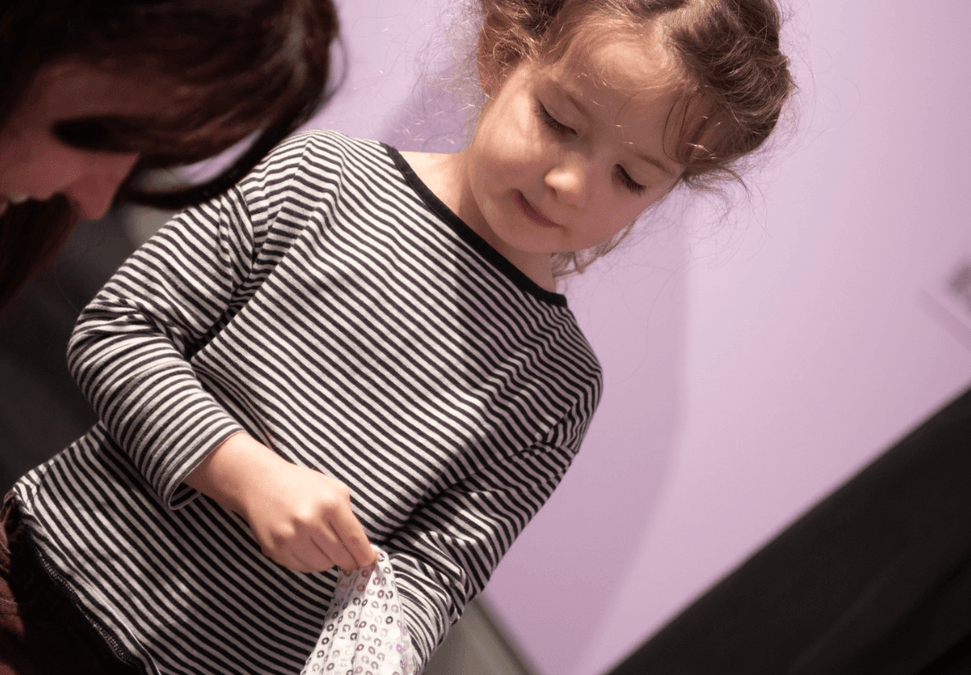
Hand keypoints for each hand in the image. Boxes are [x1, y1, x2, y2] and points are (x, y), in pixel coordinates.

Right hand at [186, 432, 377, 573]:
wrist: (261, 483)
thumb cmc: (303, 485)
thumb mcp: (335, 490)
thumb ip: (350, 517)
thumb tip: (362, 548)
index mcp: (330, 503)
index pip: (356, 540)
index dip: (366, 556)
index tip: (369, 561)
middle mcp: (310, 521)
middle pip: (341, 558)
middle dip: (349, 561)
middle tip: (349, 558)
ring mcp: (290, 537)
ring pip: (322, 566)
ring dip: (328, 560)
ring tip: (323, 545)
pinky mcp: (275, 549)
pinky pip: (302, 568)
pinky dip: (309, 562)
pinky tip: (306, 546)